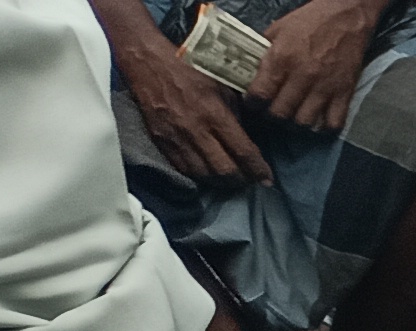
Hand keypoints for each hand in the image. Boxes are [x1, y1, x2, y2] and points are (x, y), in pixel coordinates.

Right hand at [111, 15, 263, 181]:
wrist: (148, 64)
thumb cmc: (190, 69)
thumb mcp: (223, 85)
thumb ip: (238, 113)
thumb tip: (252, 137)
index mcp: (214, 114)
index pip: (243, 152)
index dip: (258, 170)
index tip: (267, 179)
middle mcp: (195, 130)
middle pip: (225, 171)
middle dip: (242, 180)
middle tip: (251, 180)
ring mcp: (176, 138)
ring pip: (204, 174)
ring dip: (222, 182)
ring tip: (233, 180)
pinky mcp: (161, 142)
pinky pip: (184, 169)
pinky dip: (201, 176)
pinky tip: (210, 174)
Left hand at [253, 0, 381, 131]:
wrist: (346, 17)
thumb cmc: (309, 21)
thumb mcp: (278, 29)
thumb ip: (264, 52)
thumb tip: (249, 70)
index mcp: (281, 59)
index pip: (260, 94)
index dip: (252, 103)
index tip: (253, 102)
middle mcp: (302, 76)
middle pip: (280, 113)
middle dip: (272, 115)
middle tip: (272, 109)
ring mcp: (325, 87)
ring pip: (304, 122)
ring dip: (295, 122)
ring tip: (293, 114)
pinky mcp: (344, 92)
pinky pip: (332, 123)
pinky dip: (323, 127)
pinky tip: (318, 119)